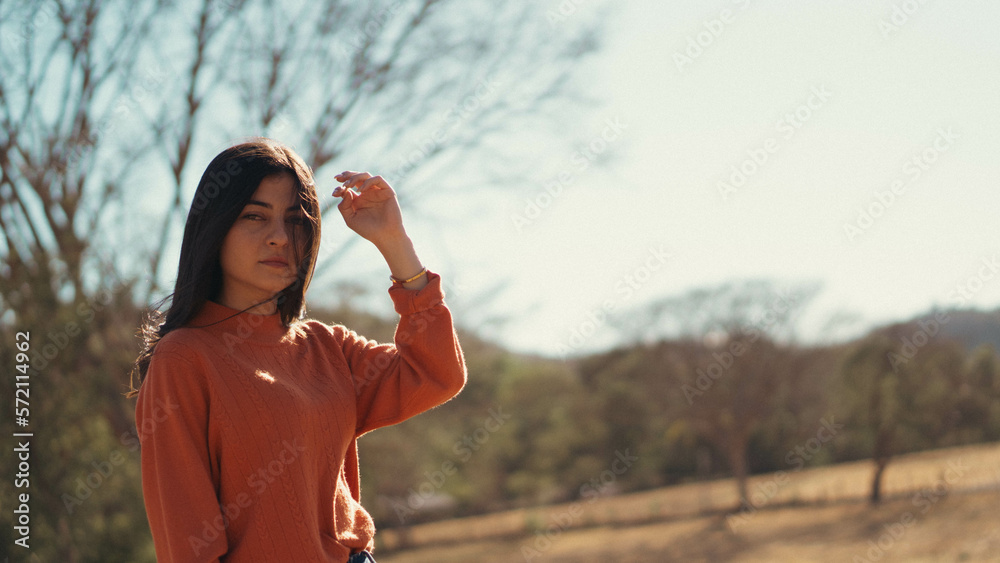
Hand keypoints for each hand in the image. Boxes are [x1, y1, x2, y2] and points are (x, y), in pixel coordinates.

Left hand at [333, 171, 427, 288]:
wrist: (385, 236)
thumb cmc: (368, 229)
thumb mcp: (350, 219)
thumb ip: (344, 206)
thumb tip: (345, 191)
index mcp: (358, 199)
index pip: (347, 187)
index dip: (340, 187)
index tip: (335, 193)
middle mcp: (367, 193)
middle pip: (356, 177)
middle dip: (346, 176)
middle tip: (338, 179)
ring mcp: (377, 191)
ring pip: (366, 175)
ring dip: (355, 177)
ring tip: (348, 185)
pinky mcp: (387, 191)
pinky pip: (378, 179)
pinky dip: (368, 182)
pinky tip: (361, 190)